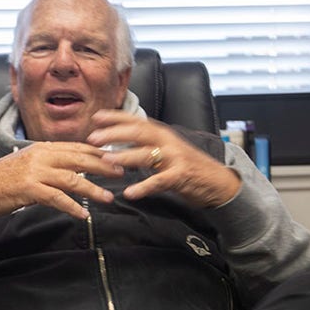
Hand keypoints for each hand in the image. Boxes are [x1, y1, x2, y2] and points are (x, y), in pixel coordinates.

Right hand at [0, 142, 123, 225]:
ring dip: (93, 189)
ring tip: (108, 198)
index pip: (77, 147)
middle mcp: (41, 156)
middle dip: (103, 166)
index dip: (98, 152)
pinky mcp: (29, 189)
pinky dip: (72, 207)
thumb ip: (49, 164)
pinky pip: (57, 198)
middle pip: (79, 159)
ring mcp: (35, 172)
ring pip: (72, 179)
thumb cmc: (2, 180)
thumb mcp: (28, 165)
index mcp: (42, 148)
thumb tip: (72, 169)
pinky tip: (83, 214)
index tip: (116, 157)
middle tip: (121, 172)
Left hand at [87, 110, 240, 207]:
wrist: (216, 180)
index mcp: (162, 133)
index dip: (116, 117)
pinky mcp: (181, 176)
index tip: (96, 117)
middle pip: (138, 132)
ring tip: (106, 160)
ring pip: (146, 154)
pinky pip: (159, 181)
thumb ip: (146, 143)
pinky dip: (144, 186)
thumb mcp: (166, 149)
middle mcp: (168, 141)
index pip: (136, 120)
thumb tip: (120, 139)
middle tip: (93, 138)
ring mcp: (175, 157)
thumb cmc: (187, 165)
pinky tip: (129, 193)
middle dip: (114, 134)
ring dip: (124, 156)